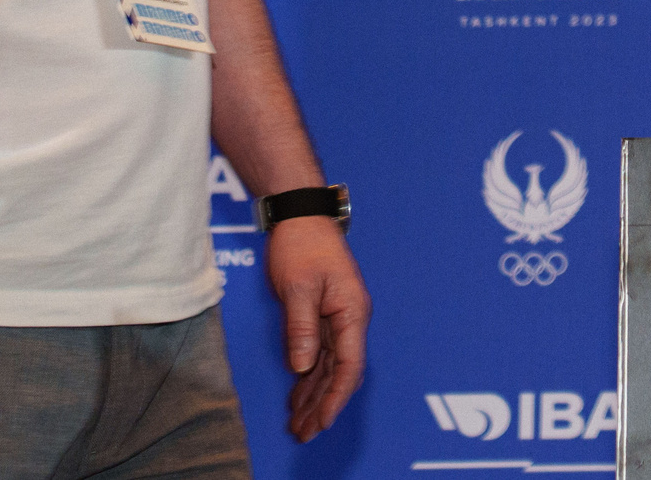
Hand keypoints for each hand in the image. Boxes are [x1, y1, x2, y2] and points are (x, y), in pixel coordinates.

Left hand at [267, 216, 369, 440]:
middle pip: (341, 372)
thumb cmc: (302, 246)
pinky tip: (297, 396)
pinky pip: (320, 354)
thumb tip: (302, 367)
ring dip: (315, 395)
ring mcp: (339, 318)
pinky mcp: (325, 315)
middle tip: (303, 433)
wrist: (302, 217)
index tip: (322, 422)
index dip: (335, 397)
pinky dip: (309, 377)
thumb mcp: (298, 288)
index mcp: (352, 312)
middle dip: (323, 405)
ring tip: (299, 424)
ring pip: (329, 367)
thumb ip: (301, 328)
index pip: (349, 365)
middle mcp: (350, 319)